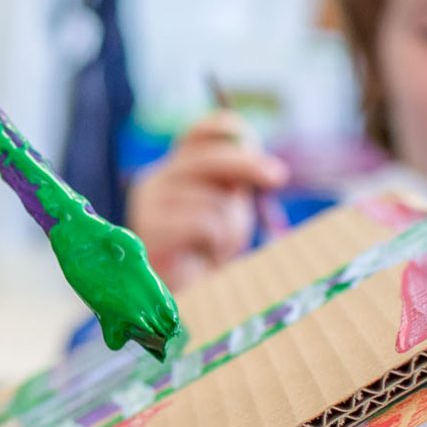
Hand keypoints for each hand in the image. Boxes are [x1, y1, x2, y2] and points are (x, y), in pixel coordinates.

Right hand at [127, 113, 288, 290]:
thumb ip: (238, 181)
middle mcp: (156, 179)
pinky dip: (216, 243)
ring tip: (218, 248)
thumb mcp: (228, 207)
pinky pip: (203, 224)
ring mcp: (149, 204)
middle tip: (278, 178)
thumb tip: (268, 167)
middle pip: (209, 157)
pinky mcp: (151, 231)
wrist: (180, 297)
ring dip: (230, 227)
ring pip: (213, 200)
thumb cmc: (208, 250)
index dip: (229, 130)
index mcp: (175, 168)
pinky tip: (205, 256)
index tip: (254, 144)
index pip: (200, 131)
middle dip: (248, 165)